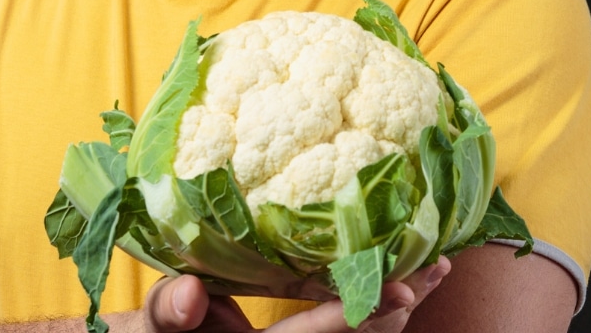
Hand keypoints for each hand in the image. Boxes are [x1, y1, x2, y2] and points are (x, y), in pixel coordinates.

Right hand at [142, 258, 450, 332]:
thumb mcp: (151, 328)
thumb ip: (166, 316)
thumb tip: (188, 295)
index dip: (359, 313)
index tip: (403, 289)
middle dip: (396, 307)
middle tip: (439, 265)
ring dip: (396, 305)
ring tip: (437, 265)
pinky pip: (347, 327)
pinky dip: (377, 305)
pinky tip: (397, 272)